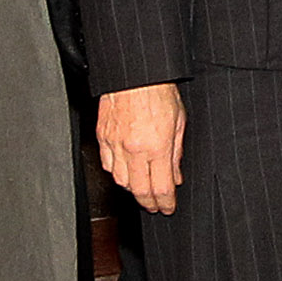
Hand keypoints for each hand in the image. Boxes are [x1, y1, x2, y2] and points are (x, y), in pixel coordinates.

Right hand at [97, 82, 184, 213]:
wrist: (134, 73)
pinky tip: (125, 172)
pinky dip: (117, 173)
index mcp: (156, 146)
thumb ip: (176, 154)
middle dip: (149, 203)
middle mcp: (134, 149)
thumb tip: (175, 176)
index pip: (161, 188)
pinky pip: (107, 165)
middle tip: (155, 206)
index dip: (165, 203)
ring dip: (133, 189)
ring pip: (120, 181)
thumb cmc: (158, 90)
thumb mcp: (178, 122)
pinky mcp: (103, 136)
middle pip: (139, 191)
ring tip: (142, 190)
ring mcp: (115, 144)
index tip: (168, 207)